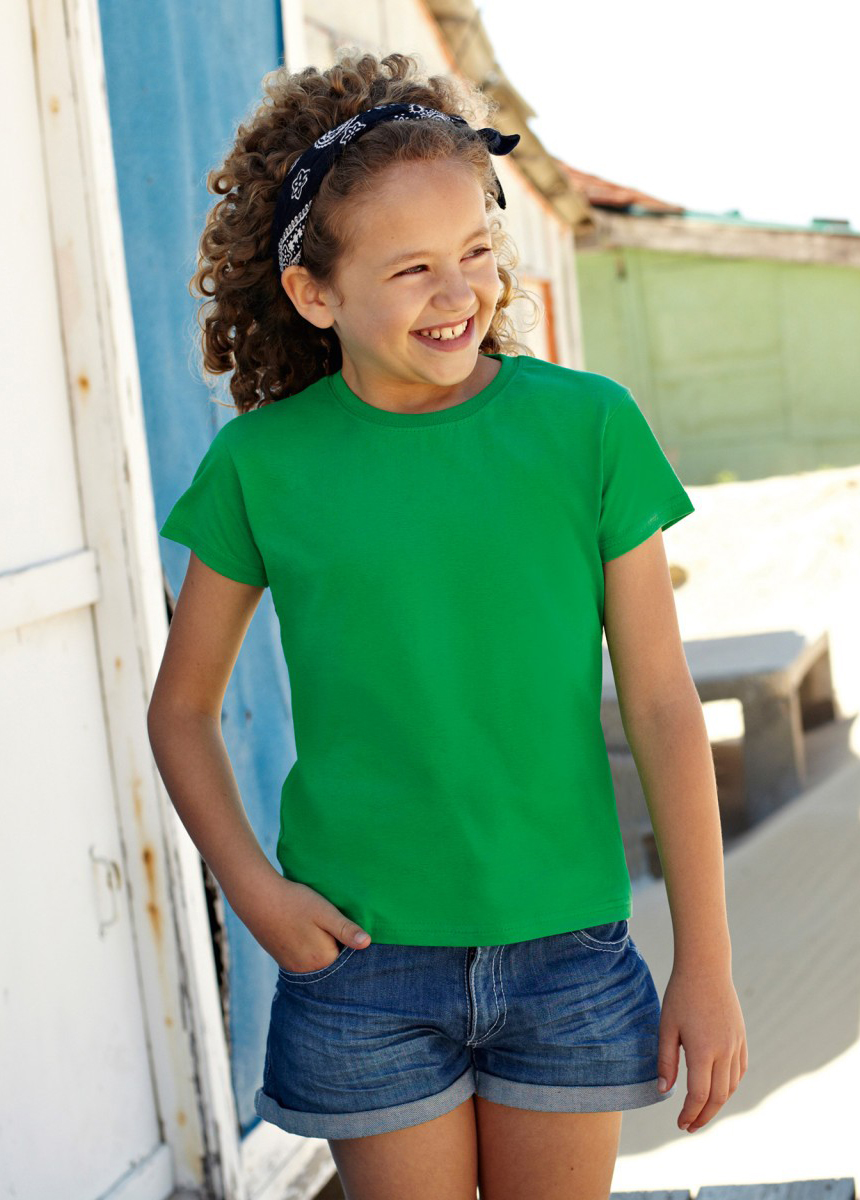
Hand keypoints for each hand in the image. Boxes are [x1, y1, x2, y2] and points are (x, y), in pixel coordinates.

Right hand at [241, 876, 371, 973]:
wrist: (258, 899)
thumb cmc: (294, 902)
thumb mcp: (324, 912)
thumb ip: (345, 929)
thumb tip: (368, 943)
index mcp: (323, 959)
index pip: (348, 956)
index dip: (349, 939)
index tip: (342, 923)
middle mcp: (309, 970)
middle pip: (333, 960)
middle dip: (336, 944)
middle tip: (327, 922)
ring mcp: (294, 967)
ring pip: (319, 960)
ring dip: (322, 946)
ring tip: (315, 926)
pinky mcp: (284, 961)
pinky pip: (304, 959)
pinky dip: (308, 948)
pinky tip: (304, 931)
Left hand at [657, 961, 747, 1131]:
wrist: (706, 967)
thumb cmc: (681, 995)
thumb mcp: (666, 1026)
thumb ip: (666, 1061)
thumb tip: (664, 1092)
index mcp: (703, 1050)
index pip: (698, 1095)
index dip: (690, 1114)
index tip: (680, 1124)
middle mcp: (724, 1051)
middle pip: (718, 1097)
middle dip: (703, 1116)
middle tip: (690, 1126)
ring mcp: (736, 1045)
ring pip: (732, 1087)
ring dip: (718, 1104)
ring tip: (701, 1111)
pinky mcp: (741, 1038)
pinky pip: (740, 1071)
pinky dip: (730, 1086)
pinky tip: (718, 1090)